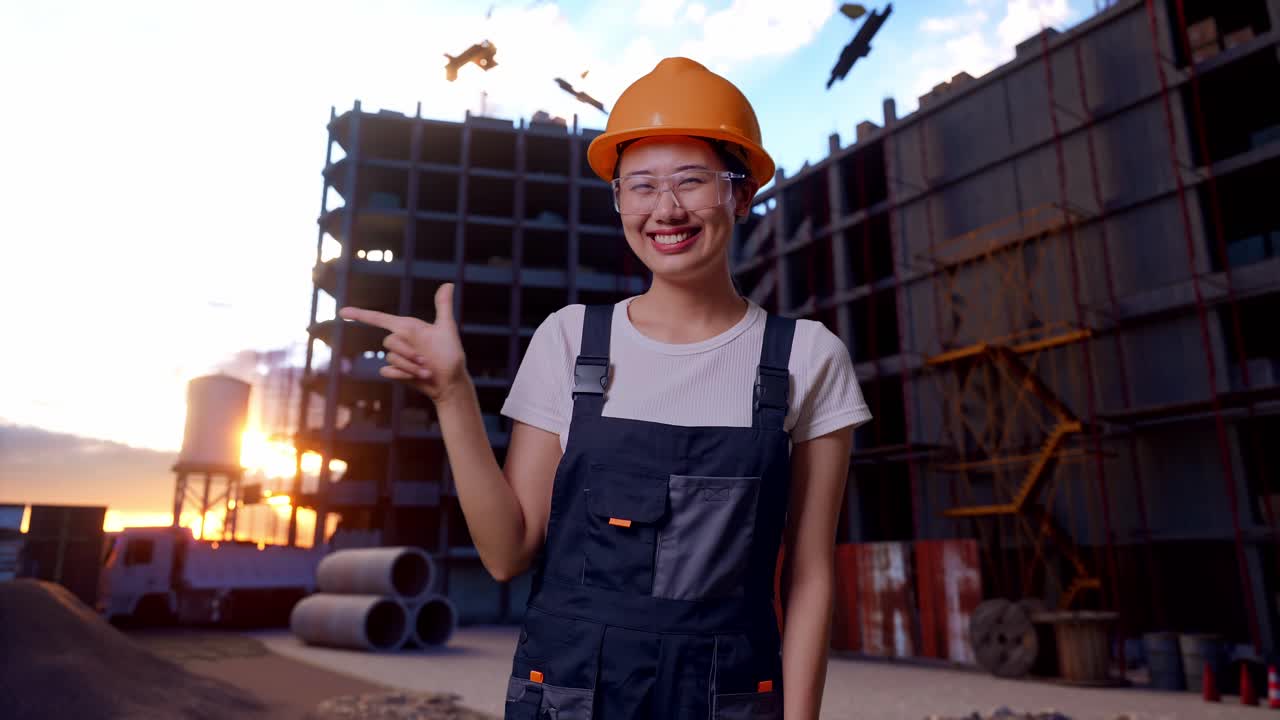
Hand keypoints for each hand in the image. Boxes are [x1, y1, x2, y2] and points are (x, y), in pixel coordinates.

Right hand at [337, 283, 468, 403]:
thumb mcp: (447, 328)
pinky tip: (417, 377)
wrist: (450, 381)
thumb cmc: (451, 354)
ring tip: (427, 371)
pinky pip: (387, 371)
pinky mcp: (396, 372)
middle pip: (388, 342)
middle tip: (426, 361)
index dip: (360, 315)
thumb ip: (443, 306)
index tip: (342, 312)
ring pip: (390, 358)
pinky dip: (402, 375)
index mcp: (407, 327)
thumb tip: (448, 284)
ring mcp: (397, 357)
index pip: (379, 319)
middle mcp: (400, 340)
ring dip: (410, 367)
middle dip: (408, 353)